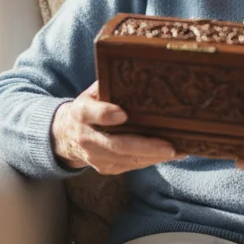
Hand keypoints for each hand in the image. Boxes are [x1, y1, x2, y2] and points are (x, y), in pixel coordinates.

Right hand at [50, 81, 182, 173]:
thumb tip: (137, 74)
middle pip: (117, 144)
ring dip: (154, 157)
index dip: (106, 114)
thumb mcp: (91, 93)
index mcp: (81, 112)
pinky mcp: (105, 168)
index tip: (123, 114)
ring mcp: (95, 157)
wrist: (66, 135)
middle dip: (145, 146)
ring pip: (127, 159)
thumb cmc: (88, 108)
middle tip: (169, 146)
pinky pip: (130, 166)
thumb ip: (108, 86)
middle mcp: (86, 138)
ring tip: (178, 151)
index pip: (92, 114)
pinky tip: (167, 155)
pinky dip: (150, 161)